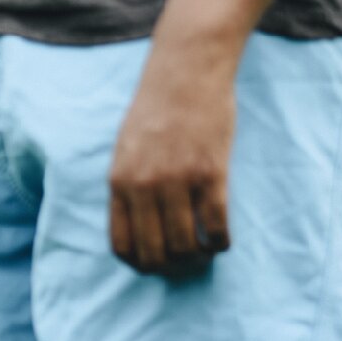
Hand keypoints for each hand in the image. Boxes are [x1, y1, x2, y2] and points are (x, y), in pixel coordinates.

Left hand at [107, 47, 233, 274]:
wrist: (185, 72)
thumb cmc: (155, 109)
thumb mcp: (125, 147)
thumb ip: (128, 184)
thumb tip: (136, 224)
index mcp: (119, 181)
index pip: (121, 244)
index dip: (139, 264)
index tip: (155, 265)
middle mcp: (144, 185)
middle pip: (155, 252)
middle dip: (171, 268)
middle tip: (186, 263)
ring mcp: (177, 180)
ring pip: (187, 246)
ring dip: (198, 258)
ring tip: (205, 252)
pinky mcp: (211, 173)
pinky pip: (217, 227)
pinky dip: (221, 243)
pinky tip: (222, 240)